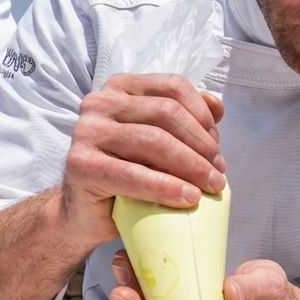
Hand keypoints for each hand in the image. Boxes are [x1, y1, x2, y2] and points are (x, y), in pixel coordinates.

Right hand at [61, 73, 225, 247]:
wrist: (87, 212)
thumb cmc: (129, 172)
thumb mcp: (160, 140)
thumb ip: (185, 119)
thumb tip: (217, 106)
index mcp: (121, 88)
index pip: (172, 87)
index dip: (202, 114)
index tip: (218, 144)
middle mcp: (99, 102)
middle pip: (166, 112)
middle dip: (202, 143)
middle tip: (219, 171)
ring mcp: (86, 131)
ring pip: (154, 140)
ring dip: (191, 165)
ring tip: (211, 185)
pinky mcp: (80, 164)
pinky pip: (134, 174)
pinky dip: (167, 187)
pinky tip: (189, 197)